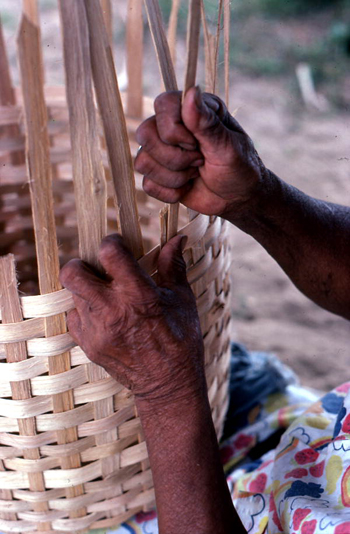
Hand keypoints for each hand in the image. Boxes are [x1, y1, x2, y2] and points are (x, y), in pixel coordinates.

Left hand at [60, 234, 205, 406]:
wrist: (169, 385)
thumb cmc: (181, 339)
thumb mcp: (182, 298)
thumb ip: (173, 266)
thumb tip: (177, 238)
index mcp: (138, 294)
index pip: (109, 253)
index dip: (112, 242)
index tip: (118, 246)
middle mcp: (112, 310)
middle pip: (73, 272)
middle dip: (82, 264)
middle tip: (97, 269)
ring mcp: (97, 330)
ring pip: (73, 294)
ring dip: (86, 288)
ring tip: (105, 294)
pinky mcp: (89, 346)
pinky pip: (74, 318)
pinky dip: (84, 311)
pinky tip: (103, 314)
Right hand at [135, 86, 267, 218]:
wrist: (238, 199)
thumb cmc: (239, 168)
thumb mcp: (228, 146)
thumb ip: (206, 122)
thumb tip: (191, 92)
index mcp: (192, 109)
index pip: (162, 105)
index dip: (174, 130)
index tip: (196, 144)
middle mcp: (172, 126)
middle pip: (145, 134)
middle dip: (174, 157)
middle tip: (199, 161)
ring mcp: (161, 151)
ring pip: (143, 162)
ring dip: (174, 176)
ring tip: (195, 174)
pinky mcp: (157, 175)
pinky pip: (147, 184)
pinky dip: (171, 192)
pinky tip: (188, 187)